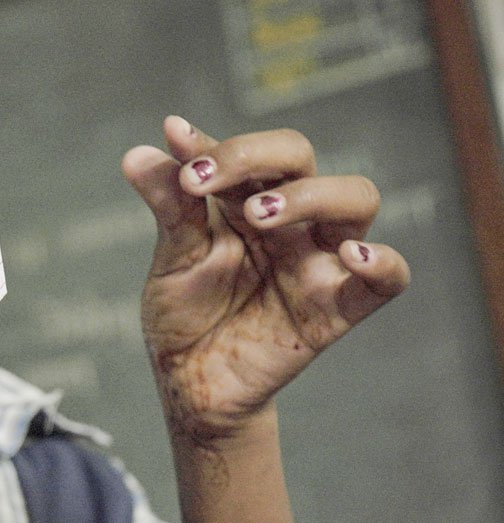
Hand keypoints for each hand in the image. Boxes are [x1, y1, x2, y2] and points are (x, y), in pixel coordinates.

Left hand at [121, 117, 409, 441]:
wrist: (189, 381)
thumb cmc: (184, 313)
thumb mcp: (171, 259)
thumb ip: (168, 207)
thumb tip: (137, 153)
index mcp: (245, 201)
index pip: (246, 153)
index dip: (215, 144)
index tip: (176, 141)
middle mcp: (289, 221)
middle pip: (301, 158)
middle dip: (253, 156)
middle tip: (204, 184)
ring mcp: (316, 260)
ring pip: (355, 200)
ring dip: (309, 196)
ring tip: (258, 215)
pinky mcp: (336, 309)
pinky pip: (386, 281)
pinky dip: (382, 262)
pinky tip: (353, 255)